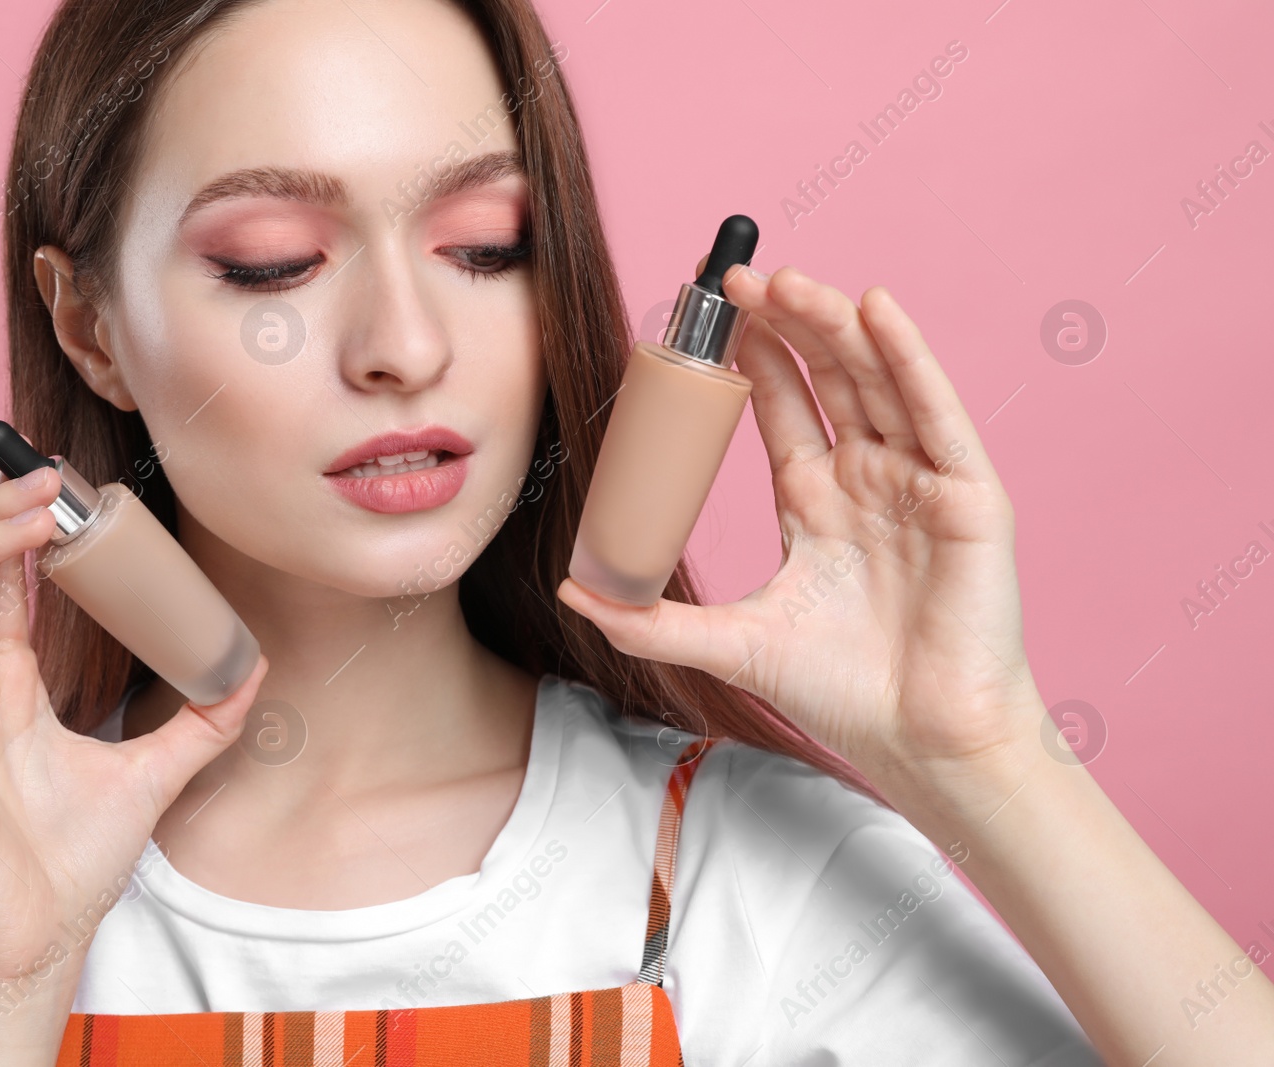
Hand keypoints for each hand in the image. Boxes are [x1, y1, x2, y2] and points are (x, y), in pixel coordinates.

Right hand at [0, 464, 268, 1010]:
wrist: (41, 937)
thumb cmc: (73, 863)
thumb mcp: (154, 772)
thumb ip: (202, 722)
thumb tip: (253, 672)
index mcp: (10, 688)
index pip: (8, 589)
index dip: (27, 535)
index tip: (68, 489)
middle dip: (2, 519)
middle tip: (48, 472)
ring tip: (25, 500)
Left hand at [559, 264, 1041, 791]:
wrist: (923, 744)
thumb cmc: (843, 694)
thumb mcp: (730, 642)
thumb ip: (651, 620)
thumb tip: (573, 594)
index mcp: (816, 501)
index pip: (783, 406)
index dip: (750, 358)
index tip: (710, 311)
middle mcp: (869, 480)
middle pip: (827, 377)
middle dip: (785, 324)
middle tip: (736, 278)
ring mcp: (921, 483)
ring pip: (877, 381)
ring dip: (834, 325)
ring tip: (787, 279)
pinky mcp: (970, 496)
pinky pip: (938, 415)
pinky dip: (910, 359)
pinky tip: (877, 309)